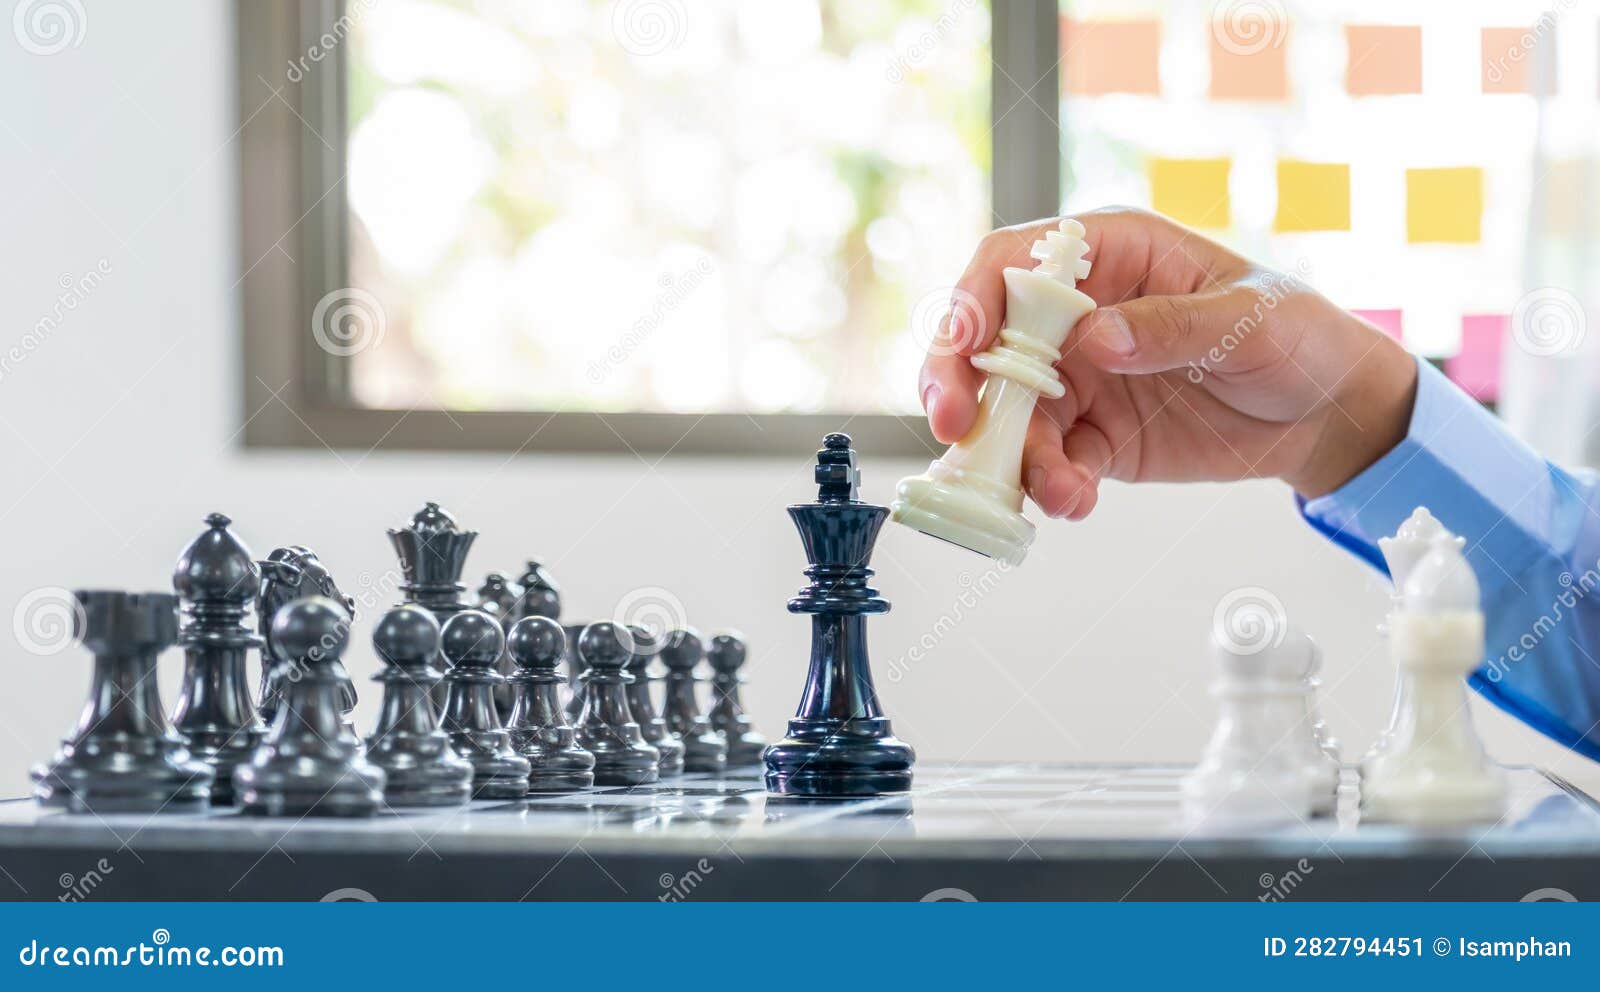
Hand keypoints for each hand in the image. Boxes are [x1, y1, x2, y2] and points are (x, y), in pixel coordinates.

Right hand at [917, 207, 1417, 518]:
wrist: (1326, 414)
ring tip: (1055, 489)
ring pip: (1009, 414)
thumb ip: (1171, 326)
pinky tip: (1074, 501)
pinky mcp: (1092, 437)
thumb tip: (1096, 338)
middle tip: (954, 429)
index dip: (973, 300)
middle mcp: (1075, 316)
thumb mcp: (1248, 318)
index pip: (1011, 265)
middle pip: (986, 343)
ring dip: (1012, 455)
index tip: (964, 343)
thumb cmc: (1296, 335)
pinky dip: (1050, 486)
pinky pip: (1049, 462)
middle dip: (959, 385)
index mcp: (1107, 256)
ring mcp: (1078, 379)